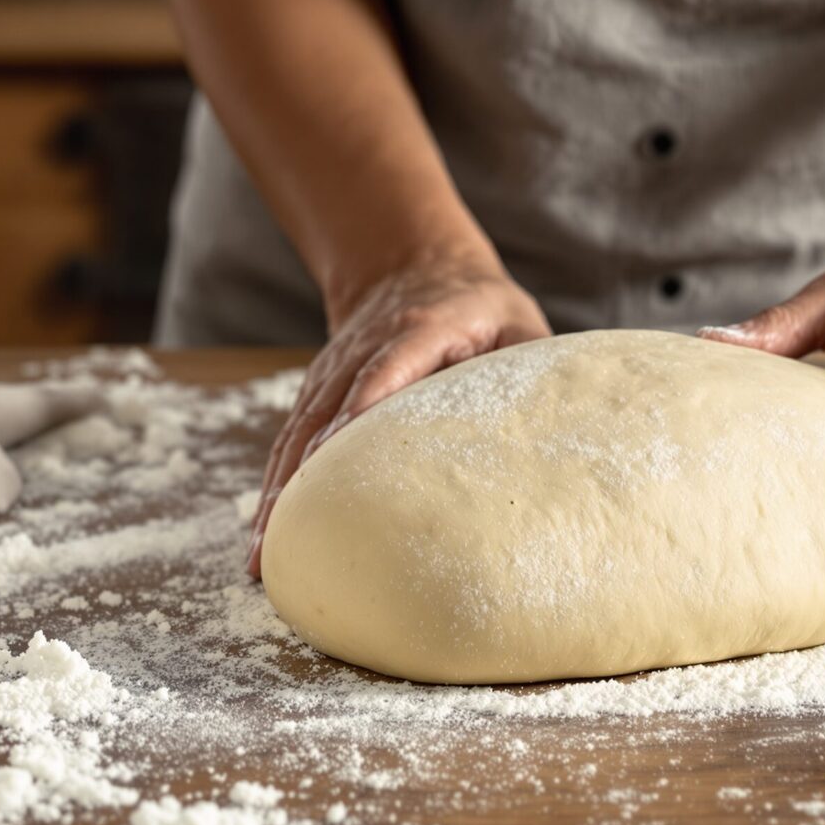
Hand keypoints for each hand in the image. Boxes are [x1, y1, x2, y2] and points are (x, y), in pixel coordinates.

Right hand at [248, 261, 549, 575]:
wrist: (415, 267)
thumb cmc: (482, 308)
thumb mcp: (517, 322)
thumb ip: (530, 369)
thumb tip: (559, 437)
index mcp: (420, 330)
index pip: (387, 367)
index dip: (363, 407)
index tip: (340, 453)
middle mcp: (365, 350)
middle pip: (326, 414)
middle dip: (305, 479)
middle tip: (288, 539)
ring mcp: (334, 372)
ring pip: (299, 434)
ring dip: (280, 495)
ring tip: (265, 557)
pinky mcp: (320, 392)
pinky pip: (293, 440)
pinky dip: (279, 486)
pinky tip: (270, 535)